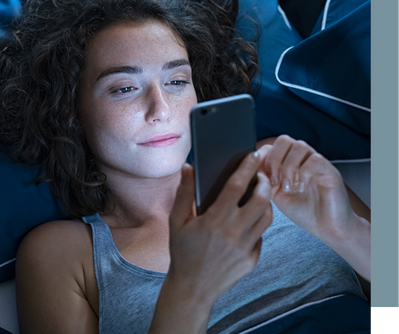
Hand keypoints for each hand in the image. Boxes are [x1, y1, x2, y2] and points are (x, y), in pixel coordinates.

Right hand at [167, 151, 272, 302]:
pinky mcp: (252, 259)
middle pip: (261, 199)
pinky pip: (261, 235)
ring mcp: (246, 247)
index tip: (253, 155)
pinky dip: (258, 224)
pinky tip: (249, 220)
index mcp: (215, 219)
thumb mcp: (176, 221)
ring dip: (265, 201)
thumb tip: (188, 167)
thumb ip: (184, 192)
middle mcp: (234, 232)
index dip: (247, 168)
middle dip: (264, 182)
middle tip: (260, 175)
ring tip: (258, 194)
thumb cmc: (182, 252)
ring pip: (266, 216)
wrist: (193, 288)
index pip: (237, 186)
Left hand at [258, 135, 356, 240]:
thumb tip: (252, 170)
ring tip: (287, 187)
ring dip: (288, 166)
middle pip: (284, 140)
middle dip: (274, 159)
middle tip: (273, 181)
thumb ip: (265, 181)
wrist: (327, 228)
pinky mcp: (330, 171)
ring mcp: (316, 163)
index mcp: (287, 162)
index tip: (260, 177)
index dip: (263, 159)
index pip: (271, 146)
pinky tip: (301, 188)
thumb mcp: (276, 196)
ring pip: (299, 146)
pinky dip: (304, 173)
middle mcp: (302, 159)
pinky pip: (316, 159)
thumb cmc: (303, 211)